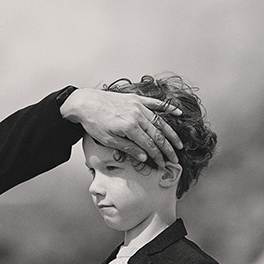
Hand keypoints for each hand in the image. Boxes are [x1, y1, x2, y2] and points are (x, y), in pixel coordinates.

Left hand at [60, 88, 182, 167]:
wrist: (85, 103)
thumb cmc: (94, 122)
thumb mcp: (108, 140)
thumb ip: (128, 148)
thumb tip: (144, 157)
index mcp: (130, 127)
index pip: (149, 145)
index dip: (158, 156)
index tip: (163, 164)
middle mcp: (137, 115)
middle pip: (158, 134)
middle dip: (168, 148)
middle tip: (175, 158)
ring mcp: (138, 106)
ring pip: (159, 121)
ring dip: (170, 133)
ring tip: (178, 143)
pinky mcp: (136, 99)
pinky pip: (155, 103)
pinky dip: (167, 107)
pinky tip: (178, 112)